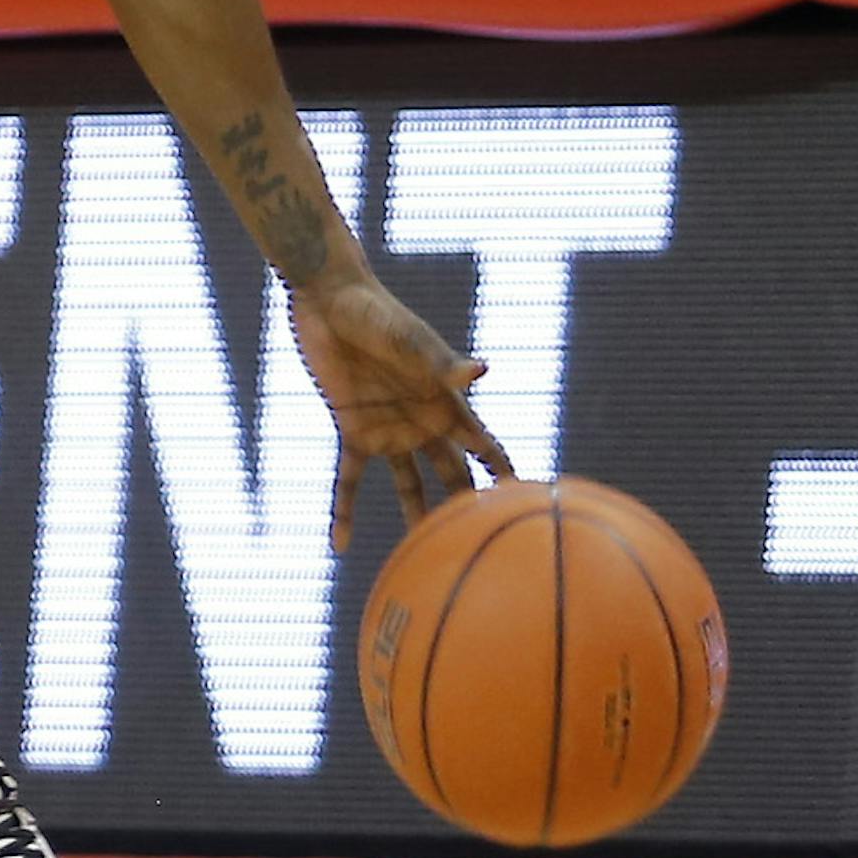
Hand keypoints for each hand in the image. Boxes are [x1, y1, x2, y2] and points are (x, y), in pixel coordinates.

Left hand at [290, 274, 514, 550]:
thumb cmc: (375, 312)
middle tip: (485, 546)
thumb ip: (441, 362)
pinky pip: (347, 480)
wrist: (329, 300)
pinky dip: (343, 511)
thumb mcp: (408, 339)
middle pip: (451, 473)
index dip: (504, 471)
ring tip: (423, 557)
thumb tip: (482, 371)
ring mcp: (386, 429)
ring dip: (414, 517)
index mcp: (442, 402)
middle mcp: (420, 422)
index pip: (483, 444)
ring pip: (407, 485)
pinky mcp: (350, 430)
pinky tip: (339, 546)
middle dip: (467, 506)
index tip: (529, 503)